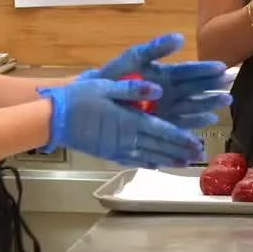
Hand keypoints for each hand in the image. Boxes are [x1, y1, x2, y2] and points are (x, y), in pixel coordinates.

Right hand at [38, 79, 203, 168]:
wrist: (53, 120)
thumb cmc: (80, 98)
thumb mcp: (107, 86)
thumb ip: (134, 89)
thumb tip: (159, 89)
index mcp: (130, 121)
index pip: (163, 131)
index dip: (182, 138)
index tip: (198, 142)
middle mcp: (127, 139)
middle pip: (160, 148)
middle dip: (180, 151)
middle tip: (199, 154)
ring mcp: (117, 149)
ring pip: (149, 157)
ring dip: (168, 160)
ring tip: (185, 162)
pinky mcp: (109, 154)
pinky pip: (133, 161)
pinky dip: (148, 164)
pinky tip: (156, 165)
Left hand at [77, 33, 232, 130]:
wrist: (89, 101)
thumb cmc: (109, 79)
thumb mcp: (130, 61)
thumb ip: (153, 49)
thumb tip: (180, 38)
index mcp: (162, 73)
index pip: (187, 70)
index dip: (204, 69)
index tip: (221, 67)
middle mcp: (168, 90)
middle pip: (194, 88)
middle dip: (212, 86)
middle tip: (229, 84)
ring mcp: (166, 108)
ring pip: (192, 105)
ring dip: (208, 103)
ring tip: (225, 101)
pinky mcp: (161, 123)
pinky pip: (181, 123)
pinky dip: (195, 122)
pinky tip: (209, 120)